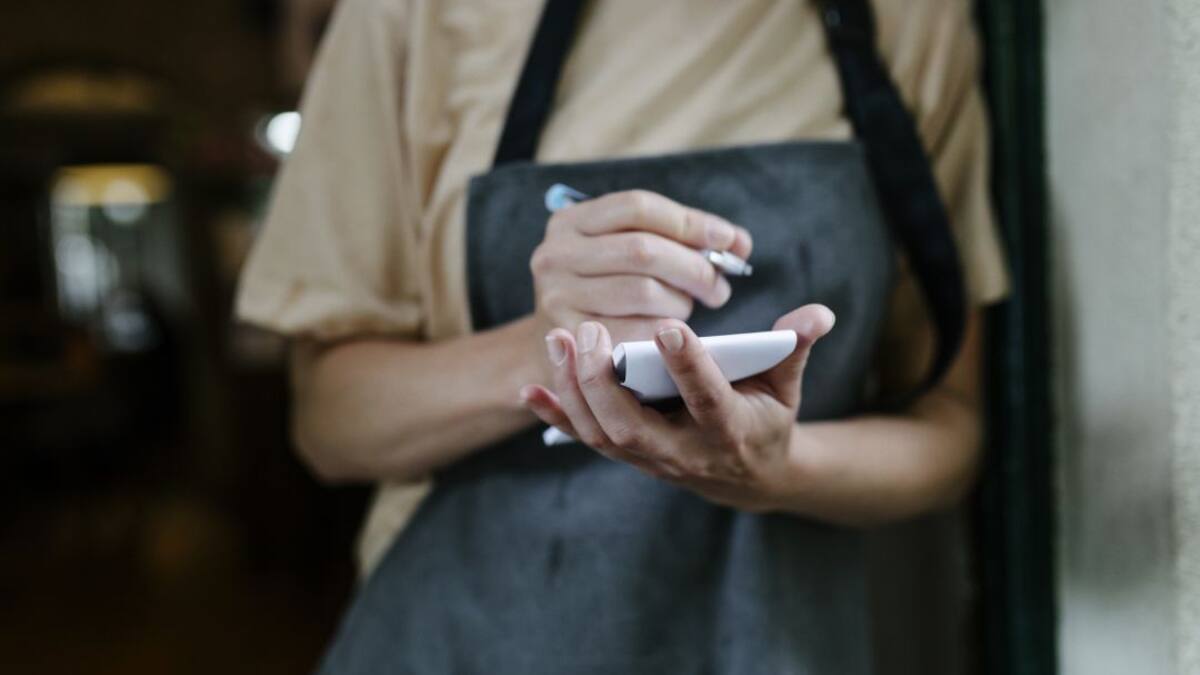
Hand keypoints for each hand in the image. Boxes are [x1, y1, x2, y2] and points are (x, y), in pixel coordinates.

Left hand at [519, 304, 835, 511]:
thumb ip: (795, 348)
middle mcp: (684, 450)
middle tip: (590, 331)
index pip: (707, 397)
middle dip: (606, 381)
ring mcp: (650, 457)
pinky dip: (556, 415)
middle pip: (634, 425)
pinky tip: (530, 387)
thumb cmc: (766, 417)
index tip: (667, 324)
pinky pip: (586, 438)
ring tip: (560, 338)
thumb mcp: (787, 386)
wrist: (747, 477)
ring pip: (603, 432)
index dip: (689, 365)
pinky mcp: (628, 454)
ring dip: (574, 389)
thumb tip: (819, 312)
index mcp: (729, 428)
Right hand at [528, 190, 751, 384]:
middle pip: (643, 250)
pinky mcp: (570, 339)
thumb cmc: (608, 292)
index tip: (727, 241)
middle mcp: (554, 254)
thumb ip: (682, 240)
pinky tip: (674, 334)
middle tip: (719, 287)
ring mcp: (557, 297)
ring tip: (687, 310)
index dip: (690, 222)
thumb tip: (738, 243)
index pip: (639, 207)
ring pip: (643, 291)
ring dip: (680, 302)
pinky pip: (636, 332)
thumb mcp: (629, 253)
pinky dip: (665, 332)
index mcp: (570, 221)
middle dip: (694, 267)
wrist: (560, 349)